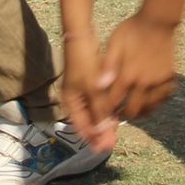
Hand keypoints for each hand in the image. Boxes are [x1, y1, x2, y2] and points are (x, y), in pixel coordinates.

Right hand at [60, 33, 117, 151]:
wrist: (81, 36)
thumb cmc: (84, 62)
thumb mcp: (93, 89)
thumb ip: (99, 111)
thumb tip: (103, 133)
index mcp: (70, 101)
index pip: (80, 127)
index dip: (92, 138)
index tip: (104, 148)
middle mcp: (74, 98)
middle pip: (86, 121)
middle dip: (98, 133)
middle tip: (110, 145)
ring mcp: (81, 90)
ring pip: (92, 112)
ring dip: (102, 122)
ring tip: (113, 134)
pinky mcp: (89, 83)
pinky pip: (96, 102)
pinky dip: (104, 110)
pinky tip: (114, 115)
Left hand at [96, 14, 177, 121]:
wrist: (158, 21)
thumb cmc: (133, 30)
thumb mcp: (114, 44)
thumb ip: (107, 67)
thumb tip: (98, 86)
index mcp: (128, 75)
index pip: (114, 101)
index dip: (107, 109)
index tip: (103, 111)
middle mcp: (145, 83)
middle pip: (133, 110)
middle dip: (123, 113)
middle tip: (118, 112)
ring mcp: (160, 82)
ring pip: (150, 108)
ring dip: (140, 110)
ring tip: (133, 107)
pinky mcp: (171, 78)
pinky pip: (164, 98)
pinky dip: (156, 102)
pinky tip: (149, 99)